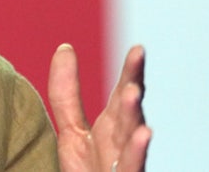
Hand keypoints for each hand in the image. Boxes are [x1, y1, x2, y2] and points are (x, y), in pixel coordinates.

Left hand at [48, 44, 150, 171]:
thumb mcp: (73, 132)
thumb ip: (67, 94)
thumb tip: (65, 48)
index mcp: (112, 128)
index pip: (121, 94)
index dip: (130, 71)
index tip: (138, 48)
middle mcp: (122, 144)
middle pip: (127, 110)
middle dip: (132, 83)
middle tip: (138, 56)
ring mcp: (126, 164)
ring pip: (131, 138)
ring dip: (133, 114)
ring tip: (132, 91)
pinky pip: (132, 167)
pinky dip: (137, 152)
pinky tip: (144, 134)